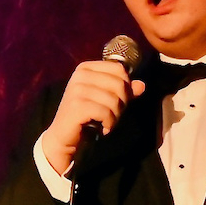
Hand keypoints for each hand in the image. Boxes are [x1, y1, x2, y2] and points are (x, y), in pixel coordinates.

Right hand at [36, 58, 145, 176]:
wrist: (63, 136)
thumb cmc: (85, 116)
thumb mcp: (105, 100)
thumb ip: (123, 91)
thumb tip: (141, 86)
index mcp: (86, 68)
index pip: (119, 69)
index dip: (126, 86)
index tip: (119, 101)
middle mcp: (80, 75)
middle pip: (119, 83)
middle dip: (122, 103)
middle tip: (114, 115)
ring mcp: (77, 89)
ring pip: (114, 99)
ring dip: (116, 115)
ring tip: (108, 123)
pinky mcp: (76, 105)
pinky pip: (105, 112)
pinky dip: (109, 123)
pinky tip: (104, 128)